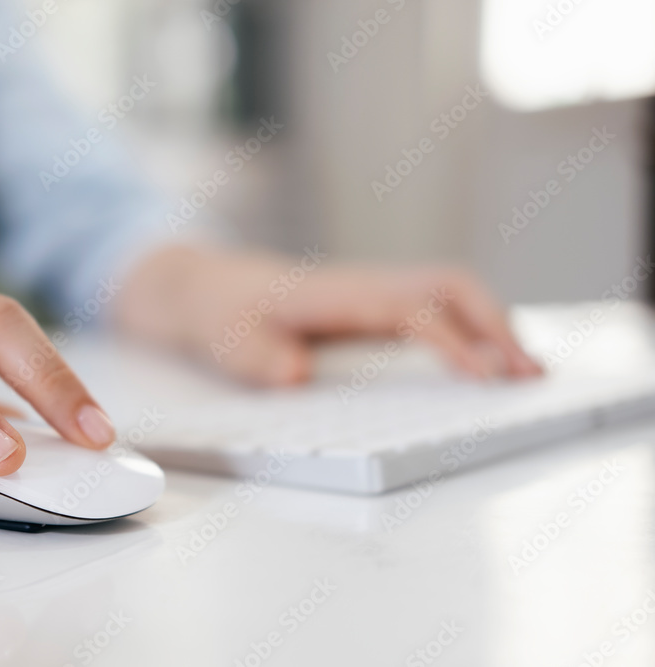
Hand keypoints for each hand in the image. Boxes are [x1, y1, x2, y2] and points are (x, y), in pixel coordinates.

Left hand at [116, 245, 541, 385]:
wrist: (207, 287)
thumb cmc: (221, 311)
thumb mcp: (228, 339)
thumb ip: (260, 358)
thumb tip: (299, 375)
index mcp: (335, 293)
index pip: (410, 311)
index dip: (448, 343)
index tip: (480, 378)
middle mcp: (364, 288)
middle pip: (450, 288)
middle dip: (495, 326)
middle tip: (527, 377)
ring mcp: (372, 296)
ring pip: (452, 295)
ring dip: (493, 328)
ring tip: (526, 374)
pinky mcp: (373, 311)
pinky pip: (436, 312)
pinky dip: (471, 333)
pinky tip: (488, 363)